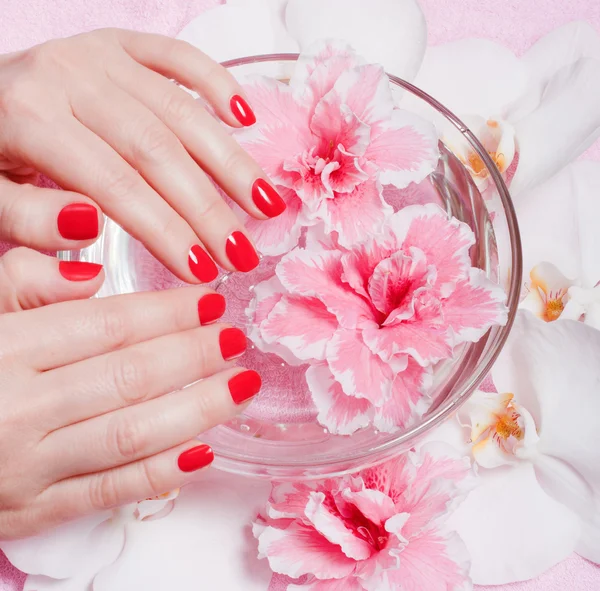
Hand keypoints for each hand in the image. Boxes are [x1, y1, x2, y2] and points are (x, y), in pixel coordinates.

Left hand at [0, 28, 285, 280]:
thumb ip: (27, 217)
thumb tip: (88, 223)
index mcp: (29, 118)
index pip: (116, 185)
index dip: (167, 232)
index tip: (203, 273)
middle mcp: (69, 76)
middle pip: (159, 151)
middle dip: (208, 209)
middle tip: (243, 254)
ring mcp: (99, 54)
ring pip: (181, 111)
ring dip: (230, 162)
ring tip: (266, 204)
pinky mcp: (119, 43)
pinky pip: (177, 56)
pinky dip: (216, 82)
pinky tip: (246, 118)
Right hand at [0, 275, 259, 538]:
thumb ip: (21, 285)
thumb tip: (93, 276)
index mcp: (1, 351)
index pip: (106, 326)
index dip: (168, 312)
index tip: (210, 299)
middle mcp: (17, 411)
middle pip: (129, 378)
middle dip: (193, 356)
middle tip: (236, 338)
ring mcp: (27, 469)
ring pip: (131, 435)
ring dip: (198, 410)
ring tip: (240, 386)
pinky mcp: (33, 512)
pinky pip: (111, 491)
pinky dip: (162, 472)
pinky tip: (205, 448)